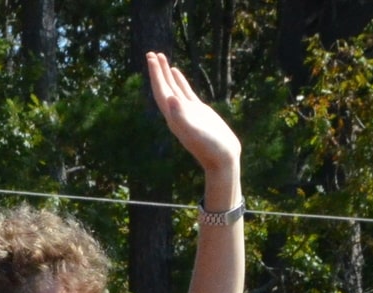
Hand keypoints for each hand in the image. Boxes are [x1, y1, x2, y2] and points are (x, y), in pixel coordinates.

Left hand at [146, 52, 240, 183]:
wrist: (222, 158)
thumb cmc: (210, 147)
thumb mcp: (195, 131)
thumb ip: (182, 116)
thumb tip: (170, 99)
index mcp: (173, 116)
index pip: (161, 91)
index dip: (155, 75)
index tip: (150, 58)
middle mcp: (177, 113)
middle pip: (163, 87)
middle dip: (157, 71)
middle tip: (151, 53)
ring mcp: (187, 111)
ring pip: (173, 88)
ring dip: (166, 74)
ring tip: (161, 58)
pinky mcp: (198, 111)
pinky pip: (186, 92)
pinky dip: (180, 81)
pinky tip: (177, 73)